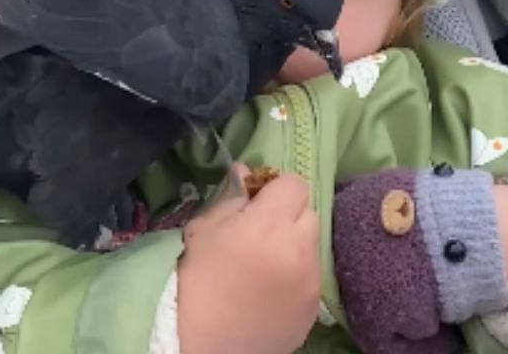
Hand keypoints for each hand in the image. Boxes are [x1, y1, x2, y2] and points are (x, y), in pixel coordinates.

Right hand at [176, 163, 320, 353]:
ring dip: (295, 245)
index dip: (276, 189)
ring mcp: (310, 281)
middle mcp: (299, 249)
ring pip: (313, 245)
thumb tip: (245, 171)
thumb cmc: (194, 280)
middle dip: (289, 215)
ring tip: (266, 263)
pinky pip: (312, 277)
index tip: (258, 202)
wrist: (200, 343)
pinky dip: (297, 276)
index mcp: (270, 224)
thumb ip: (230, 197)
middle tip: (262, 232)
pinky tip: (271, 289)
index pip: (295, 184)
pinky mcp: (313, 307)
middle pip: (309, 212)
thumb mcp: (203, 230)